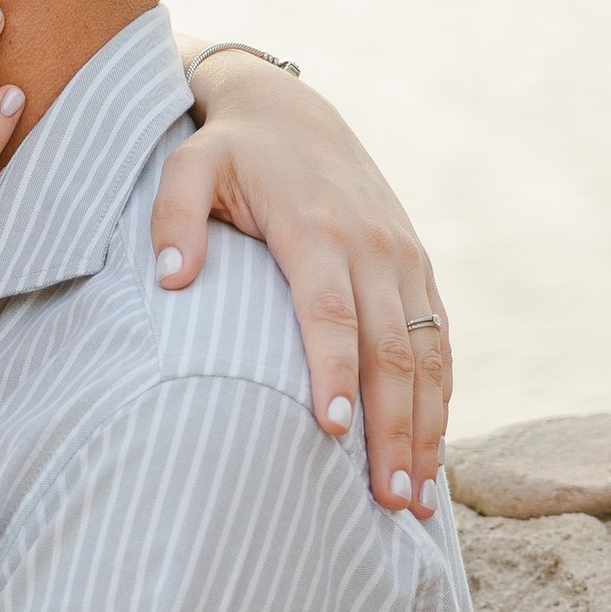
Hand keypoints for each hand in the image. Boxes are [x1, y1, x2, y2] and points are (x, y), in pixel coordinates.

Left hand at [154, 61, 450, 516]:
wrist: (292, 111)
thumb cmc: (229, 151)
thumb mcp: (188, 165)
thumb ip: (173, 217)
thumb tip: (169, 277)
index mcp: (317, 228)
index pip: (330, 311)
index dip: (334, 370)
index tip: (331, 431)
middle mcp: (373, 246)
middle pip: (391, 349)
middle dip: (394, 428)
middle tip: (389, 500)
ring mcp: (404, 258)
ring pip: (427, 354)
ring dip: (426, 427)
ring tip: (417, 499)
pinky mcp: (419, 268)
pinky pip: (441, 341)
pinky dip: (441, 397)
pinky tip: (434, 451)